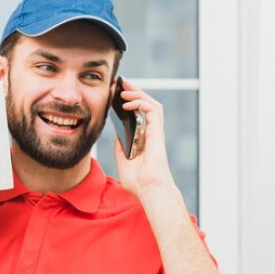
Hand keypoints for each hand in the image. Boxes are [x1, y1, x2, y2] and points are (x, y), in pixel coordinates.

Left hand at [113, 80, 176, 199]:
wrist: (149, 190)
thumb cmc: (139, 183)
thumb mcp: (123, 163)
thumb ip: (121, 149)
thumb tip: (117, 137)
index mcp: (145, 140)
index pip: (139, 115)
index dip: (130, 103)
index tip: (117, 96)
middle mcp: (151, 134)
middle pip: (146, 106)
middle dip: (134, 92)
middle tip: (121, 83)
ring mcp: (155, 132)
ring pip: (152, 104)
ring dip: (138, 93)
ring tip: (124, 88)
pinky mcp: (157, 133)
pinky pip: (152, 110)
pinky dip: (141, 102)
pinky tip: (128, 102)